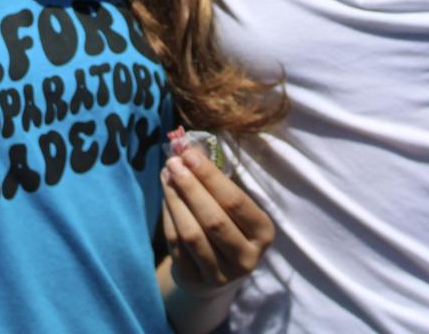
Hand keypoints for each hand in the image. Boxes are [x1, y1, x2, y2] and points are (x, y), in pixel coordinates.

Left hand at [161, 148, 273, 292]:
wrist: (216, 271)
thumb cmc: (228, 226)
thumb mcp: (232, 207)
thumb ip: (215, 182)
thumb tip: (188, 149)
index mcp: (263, 233)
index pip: (235, 202)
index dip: (210, 177)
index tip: (189, 154)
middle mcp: (246, 257)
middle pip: (214, 219)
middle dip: (191, 187)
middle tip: (173, 162)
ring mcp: (221, 274)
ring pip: (192, 234)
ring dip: (175, 201)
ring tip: (166, 176)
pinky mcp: (196, 280)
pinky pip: (177, 245)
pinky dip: (169, 217)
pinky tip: (165, 196)